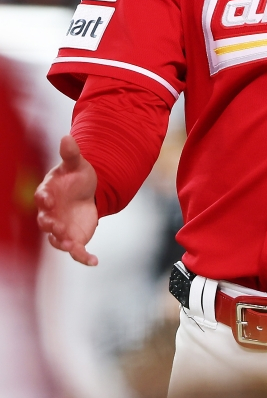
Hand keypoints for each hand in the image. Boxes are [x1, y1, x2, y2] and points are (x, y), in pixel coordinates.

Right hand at [35, 135, 98, 265]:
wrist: (88, 193)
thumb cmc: (77, 177)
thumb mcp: (77, 164)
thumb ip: (71, 154)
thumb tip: (67, 137)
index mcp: (48, 193)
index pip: (41, 196)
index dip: (43, 198)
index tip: (47, 199)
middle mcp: (50, 214)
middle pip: (45, 222)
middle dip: (50, 225)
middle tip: (57, 226)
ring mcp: (60, 228)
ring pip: (57, 240)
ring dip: (63, 243)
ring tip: (73, 245)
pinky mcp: (74, 239)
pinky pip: (76, 252)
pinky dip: (83, 258)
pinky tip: (94, 261)